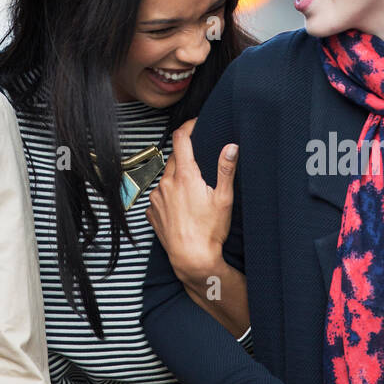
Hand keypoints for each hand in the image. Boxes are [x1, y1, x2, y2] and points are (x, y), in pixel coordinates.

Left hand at [146, 120, 237, 280]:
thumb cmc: (210, 231)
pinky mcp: (152, 212)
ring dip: (178, 177)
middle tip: (202, 163)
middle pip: (175, 158)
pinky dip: (169, 195)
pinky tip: (182, 207)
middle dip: (187, 155)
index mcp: (185, 176)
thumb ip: (226, 169)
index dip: (188, 126)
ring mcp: (156, 198)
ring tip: (193, 192)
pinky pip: (160, 196)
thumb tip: (231, 146)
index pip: (181, 139)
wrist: (192, 259)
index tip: (196, 124)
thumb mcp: (224, 199)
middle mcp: (166, 183)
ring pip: (166, 177)